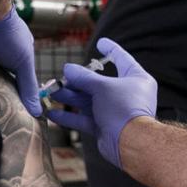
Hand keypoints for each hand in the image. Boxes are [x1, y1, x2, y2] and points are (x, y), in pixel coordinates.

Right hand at [46, 38, 156, 166]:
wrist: (131, 144)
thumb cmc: (123, 109)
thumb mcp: (102, 87)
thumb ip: (83, 77)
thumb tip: (67, 68)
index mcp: (135, 78)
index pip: (121, 59)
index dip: (110, 49)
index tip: (100, 42)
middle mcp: (125, 94)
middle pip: (97, 83)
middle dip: (76, 81)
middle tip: (60, 78)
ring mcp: (113, 110)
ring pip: (87, 100)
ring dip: (69, 97)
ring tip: (51, 93)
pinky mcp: (104, 126)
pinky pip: (84, 118)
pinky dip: (69, 117)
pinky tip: (52, 114)